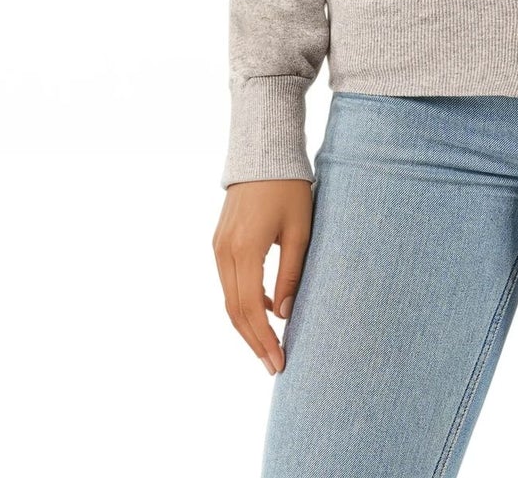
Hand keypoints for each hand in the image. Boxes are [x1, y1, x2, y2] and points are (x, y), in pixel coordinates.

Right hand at [213, 180, 312, 373]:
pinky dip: (244, 302)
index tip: (280, 362)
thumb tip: (285, 316)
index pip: (251, 309)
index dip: (264, 339)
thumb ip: (291, 274)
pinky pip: (229, 282)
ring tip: (271, 346)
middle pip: (235, 311)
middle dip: (254, 341)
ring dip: (247, 325)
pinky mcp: (219, 242)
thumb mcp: (299, 230)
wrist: (263, 153)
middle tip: (275, 365)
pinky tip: (267, 311)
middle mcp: (224, 252)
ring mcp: (218, 247)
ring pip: (229, 300)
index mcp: (244, 250)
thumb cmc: (289, 188)